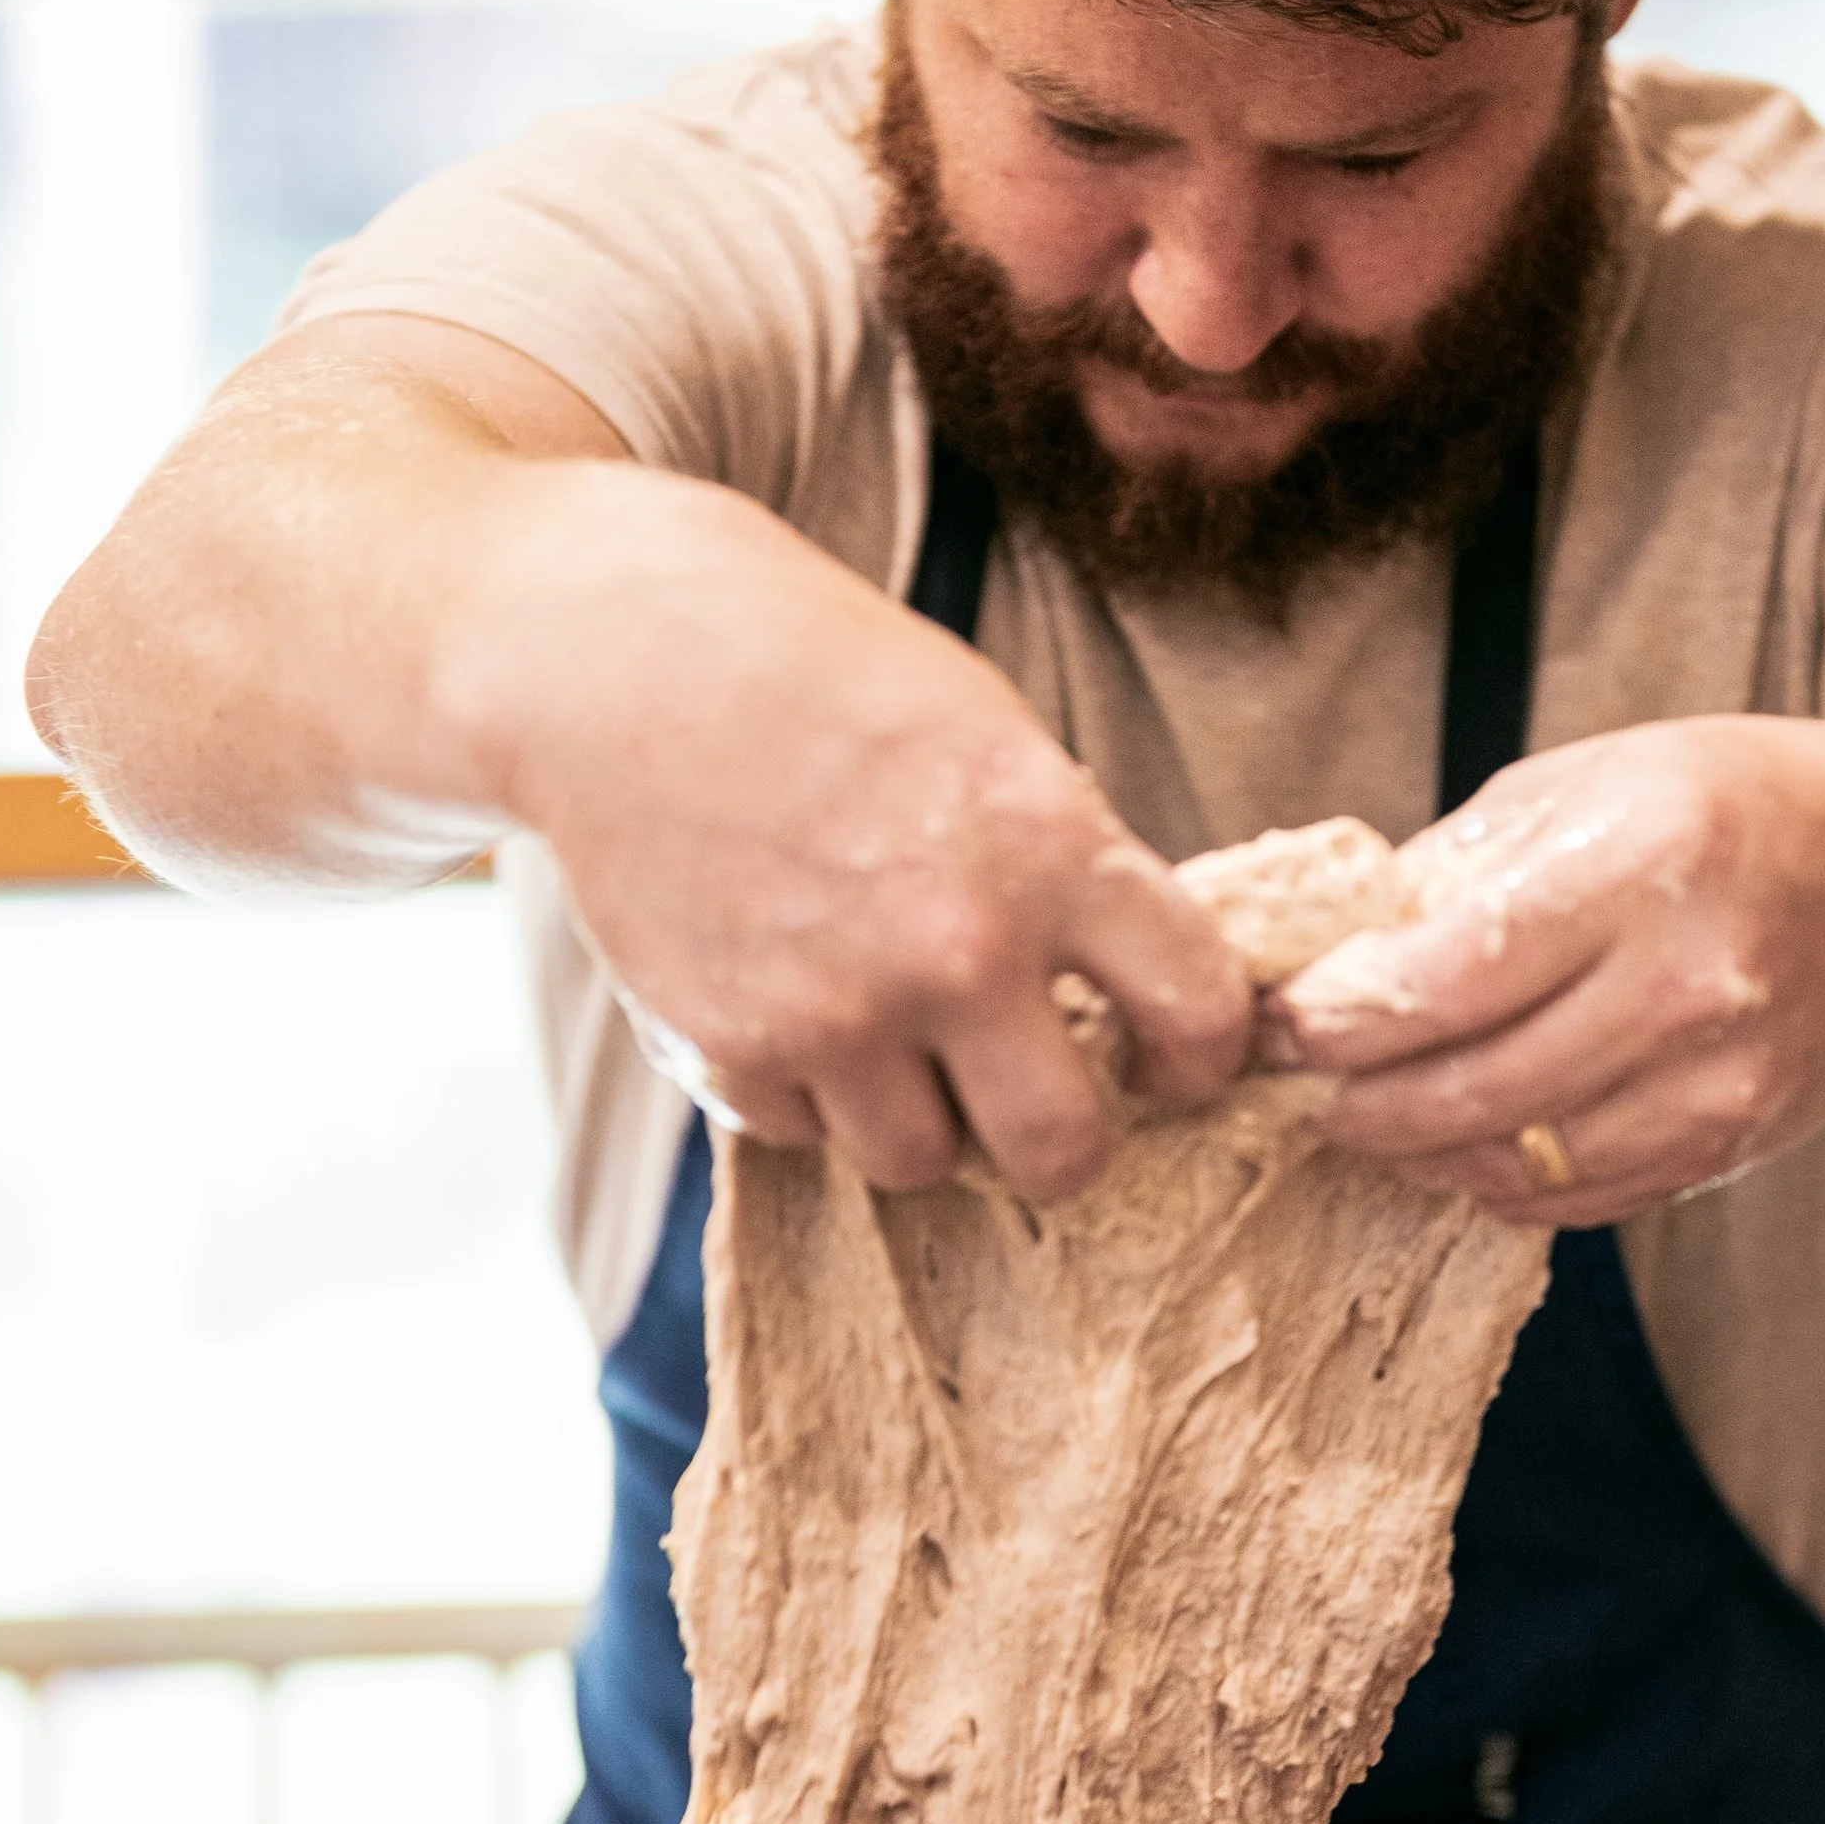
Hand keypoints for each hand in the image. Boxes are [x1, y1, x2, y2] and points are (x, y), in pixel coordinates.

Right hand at [508, 480, 1252, 1200]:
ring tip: (892, 1037)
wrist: (626, 661)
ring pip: (923, 1162)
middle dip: (1060, 1139)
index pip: (1198, 1012)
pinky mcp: (731, 1048)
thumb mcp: (993, 740)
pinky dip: (806, 1092)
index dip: (1198, 1055)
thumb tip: (1130, 1001)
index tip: (1163, 1058)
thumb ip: (1066, 872)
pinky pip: (805, 1134)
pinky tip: (788, 1001)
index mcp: (1054, 847)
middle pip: (1062, 1150)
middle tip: (1033, 1100)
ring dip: (919, 1118)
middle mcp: (958, 946)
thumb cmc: (827, 682)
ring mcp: (839, 1010)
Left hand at [1260, 718, 1824, 1223]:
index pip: (1455, 971)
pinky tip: (1452, 1147)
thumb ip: (1458, 870)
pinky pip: (1577, 1195)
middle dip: (1357, 1098)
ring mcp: (1719, 1079)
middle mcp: (1692, 980)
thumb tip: (1324, 950)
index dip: (1345, 1015)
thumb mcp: (1590, 784)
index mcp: (1648, 859)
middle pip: (1475, 1085)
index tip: (1278, 1020)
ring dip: (1415, 1150)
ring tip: (1358, 1116)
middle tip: (1293, 1084)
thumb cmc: (1722, 813)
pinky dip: (1497, 1182)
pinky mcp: (1728, 1145)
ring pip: (1519, 1159)